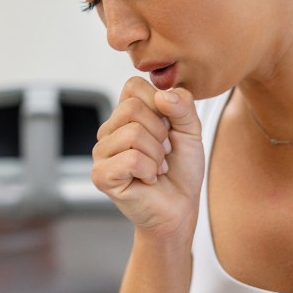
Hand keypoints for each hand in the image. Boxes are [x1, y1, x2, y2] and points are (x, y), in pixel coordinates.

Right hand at [92, 76, 203, 237]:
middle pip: (131, 108)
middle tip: (164, 152)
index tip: (168, 127)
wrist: (180, 207)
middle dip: (160, 132)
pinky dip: (150, 170)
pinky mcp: (101, 176)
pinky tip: (149, 179)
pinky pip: (130, 159)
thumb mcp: (191, 129)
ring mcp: (101, 153)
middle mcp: (108, 130)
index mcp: (125, 115)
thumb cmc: (182, 169)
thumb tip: (162, 95)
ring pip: (133, 133)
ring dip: (156, 154)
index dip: (158, 103)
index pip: (132, 85)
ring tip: (157, 167)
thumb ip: (183, 105)